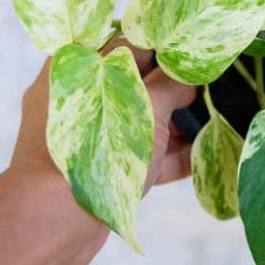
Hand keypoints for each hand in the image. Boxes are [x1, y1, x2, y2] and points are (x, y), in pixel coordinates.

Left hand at [10, 37, 196, 188]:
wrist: (54, 220)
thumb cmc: (98, 146)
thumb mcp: (146, 104)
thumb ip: (172, 81)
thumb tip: (188, 71)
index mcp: (78, 66)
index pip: (129, 45)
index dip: (166, 49)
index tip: (195, 56)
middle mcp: (78, 96)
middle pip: (136, 85)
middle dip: (174, 91)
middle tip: (206, 94)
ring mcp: (86, 135)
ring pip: (137, 122)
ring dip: (174, 125)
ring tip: (210, 127)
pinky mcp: (96, 169)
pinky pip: (135, 155)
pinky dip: (165, 156)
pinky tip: (199, 158)